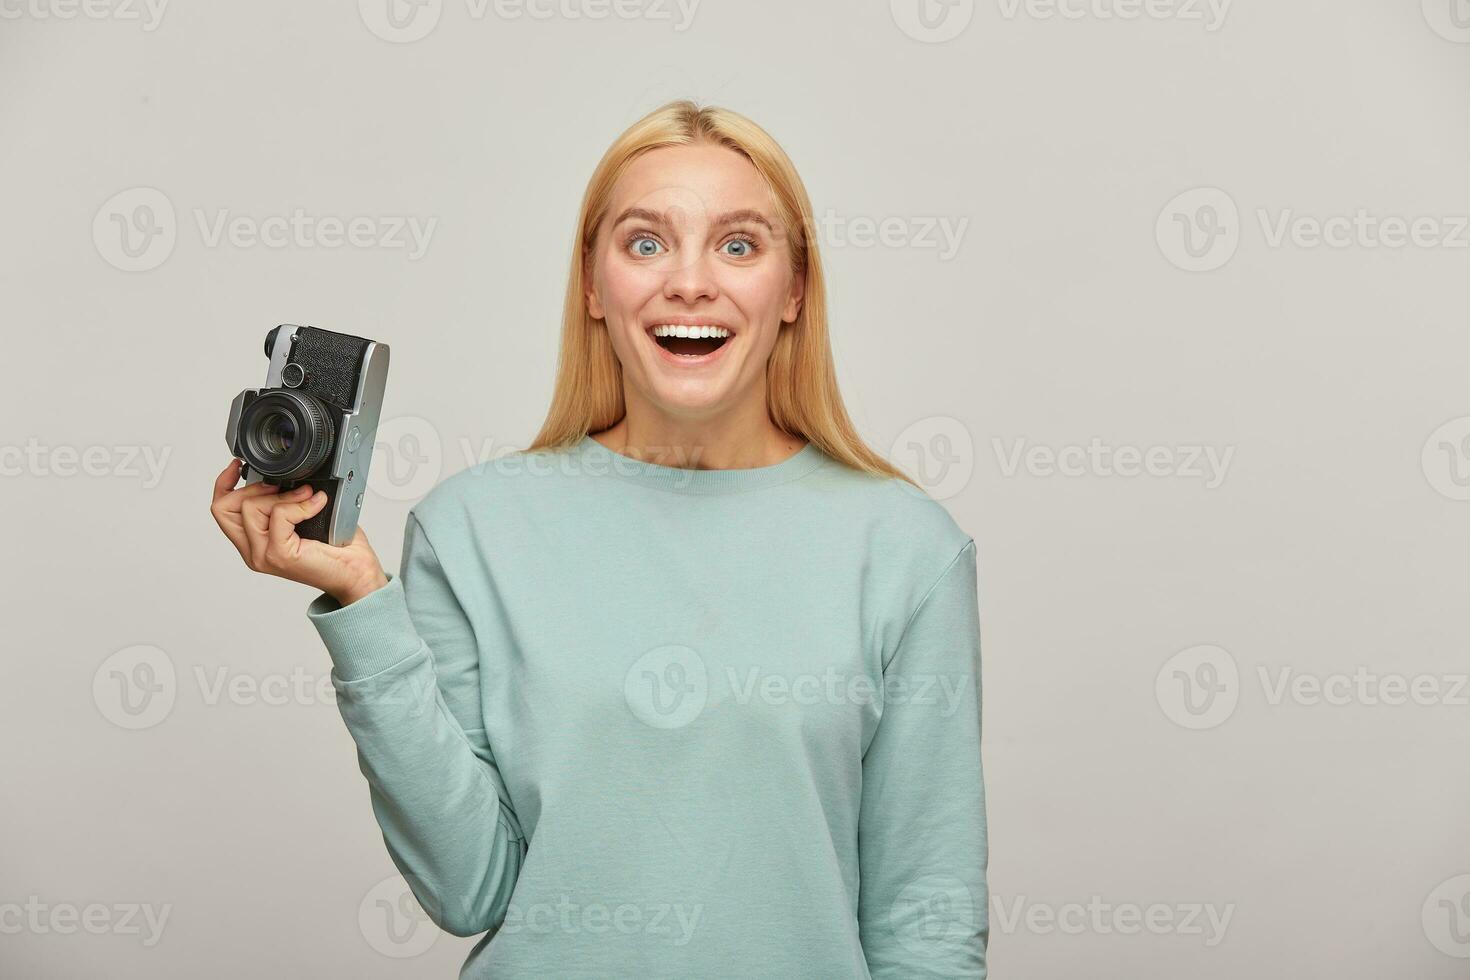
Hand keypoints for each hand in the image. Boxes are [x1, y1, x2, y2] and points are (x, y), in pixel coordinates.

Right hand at [211, 458, 388, 604]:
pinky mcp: (278, 554)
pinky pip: (279, 514)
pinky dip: (300, 504)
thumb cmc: (337, 550)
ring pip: (251, 507)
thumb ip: (284, 502)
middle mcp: (254, 551)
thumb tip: (283, 476)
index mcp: (255, 543)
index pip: (221, 511)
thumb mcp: (304, 519)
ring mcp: (263, 555)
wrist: (356, 575)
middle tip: (283, 487)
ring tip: (307, 498)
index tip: (238, 466)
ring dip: (283, 495)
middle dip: (255, 488)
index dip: (224, 484)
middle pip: (225, 507)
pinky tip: (317, 504)